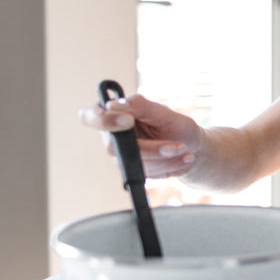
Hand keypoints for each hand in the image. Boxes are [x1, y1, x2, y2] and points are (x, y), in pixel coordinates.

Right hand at [79, 94, 202, 179]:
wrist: (189, 145)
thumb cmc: (173, 125)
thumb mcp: (162, 112)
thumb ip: (140, 106)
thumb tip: (114, 105)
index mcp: (112, 115)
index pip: (89, 116)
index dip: (104, 120)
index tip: (129, 120)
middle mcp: (112, 138)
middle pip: (114, 149)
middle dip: (151, 149)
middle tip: (176, 146)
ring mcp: (121, 157)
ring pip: (135, 164)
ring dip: (166, 160)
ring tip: (184, 150)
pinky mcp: (134, 172)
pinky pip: (148, 175)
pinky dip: (170, 167)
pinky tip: (184, 160)